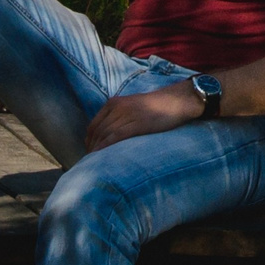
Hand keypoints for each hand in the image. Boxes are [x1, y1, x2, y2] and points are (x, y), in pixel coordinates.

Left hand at [86, 82, 205, 151]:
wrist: (175, 102)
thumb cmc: (156, 107)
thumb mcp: (132, 106)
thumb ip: (119, 116)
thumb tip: (109, 135)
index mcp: (113, 103)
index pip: (93, 124)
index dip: (89, 140)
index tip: (90, 152)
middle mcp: (117, 107)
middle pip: (97, 131)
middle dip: (91, 147)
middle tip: (91, 161)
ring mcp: (127, 114)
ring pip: (105, 134)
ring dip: (97, 149)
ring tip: (96, 162)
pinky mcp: (136, 123)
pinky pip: (116, 136)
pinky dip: (106, 147)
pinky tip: (102, 156)